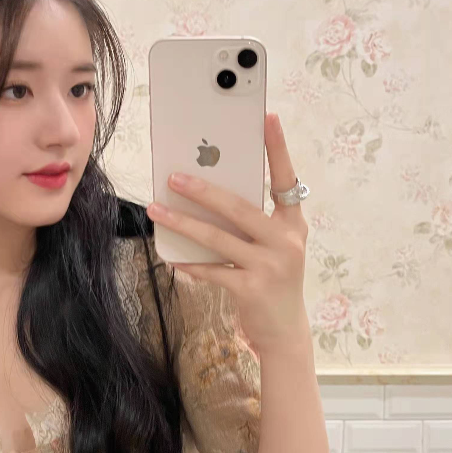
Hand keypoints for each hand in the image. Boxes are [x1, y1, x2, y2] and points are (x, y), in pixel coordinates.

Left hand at [145, 112, 309, 355]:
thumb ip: (252, 224)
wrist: (285, 334)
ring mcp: (270, 266)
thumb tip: (209, 197)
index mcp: (294, 224)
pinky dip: (190, 263)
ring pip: (218, 238)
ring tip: (157, 209)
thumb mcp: (274, 249)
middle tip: (174, 176)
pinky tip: (171, 256)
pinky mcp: (251, 290)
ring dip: (183, 223)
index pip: (286, 179)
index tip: (268, 118)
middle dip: (203, 190)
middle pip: (239, 207)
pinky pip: (213, 270)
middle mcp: (286, 242)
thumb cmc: (274, 283)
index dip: (278, 149)